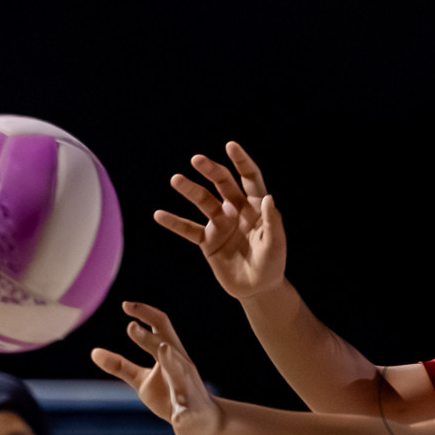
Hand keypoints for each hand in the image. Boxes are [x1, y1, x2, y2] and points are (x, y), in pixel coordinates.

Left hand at [92, 302, 221, 434]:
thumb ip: (120, 366)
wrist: (203, 422)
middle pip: (166, 345)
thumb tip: (93, 352)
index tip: (125, 305)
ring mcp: (186, 387)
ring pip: (180, 371)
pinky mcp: (189, 410)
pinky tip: (178, 415)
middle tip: (131, 327)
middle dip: (149, 338)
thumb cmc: (170, 395)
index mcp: (170, 354)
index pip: (161, 326)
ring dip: (171, 360)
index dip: (145, 313)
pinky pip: (186, 409)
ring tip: (163, 350)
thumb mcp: (143, 380)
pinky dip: (183, 411)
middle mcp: (181, 365)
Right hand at [155, 142, 287, 301]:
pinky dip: (174, 223)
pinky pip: (189, 229)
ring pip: (203, 202)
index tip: (230, 146)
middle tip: (197, 160)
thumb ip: (271, 222)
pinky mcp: (207, 241)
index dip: (241, 161)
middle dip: (210, 170)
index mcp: (255, 206)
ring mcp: (220, 224)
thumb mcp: (275, 245)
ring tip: (176, 179)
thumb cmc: (271, 264)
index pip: (249, 177)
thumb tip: (268, 198)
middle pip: (223, 183)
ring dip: (189, 190)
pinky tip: (159, 215)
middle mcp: (236, 210)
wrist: (257, 289)